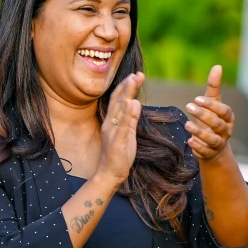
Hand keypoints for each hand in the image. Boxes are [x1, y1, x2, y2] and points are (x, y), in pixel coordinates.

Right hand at [100, 71, 143, 185]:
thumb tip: (135, 102)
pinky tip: (130, 102)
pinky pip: (122, 125)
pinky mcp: (117, 141)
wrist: (110, 173)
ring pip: (119, 109)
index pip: (118, 100)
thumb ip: (131, 118)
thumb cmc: (119, 154)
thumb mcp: (128, 133)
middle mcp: (109, 123)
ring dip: (126, 93)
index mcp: (112, 121)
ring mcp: (112, 131)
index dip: (126, 87)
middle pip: (118, 100)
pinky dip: (126, 113)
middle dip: (128, 86)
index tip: (136, 75)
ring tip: (133, 80)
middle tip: (138, 74)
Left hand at [184, 65, 234, 161]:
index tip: (196, 99)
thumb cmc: (212, 119)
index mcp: (228, 117)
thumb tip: (217, 66)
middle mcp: (226, 131)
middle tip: (188, 106)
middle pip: (217, 124)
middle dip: (203, 116)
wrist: (213, 146)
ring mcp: (219, 144)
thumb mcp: (212, 103)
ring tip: (187, 125)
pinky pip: (205, 152)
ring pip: (212, 139)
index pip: (224, 111)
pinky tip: (189, 141)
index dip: (211, 105)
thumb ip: (214, 86)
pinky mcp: (210, 154)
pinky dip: (198, 147)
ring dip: (199, 132)